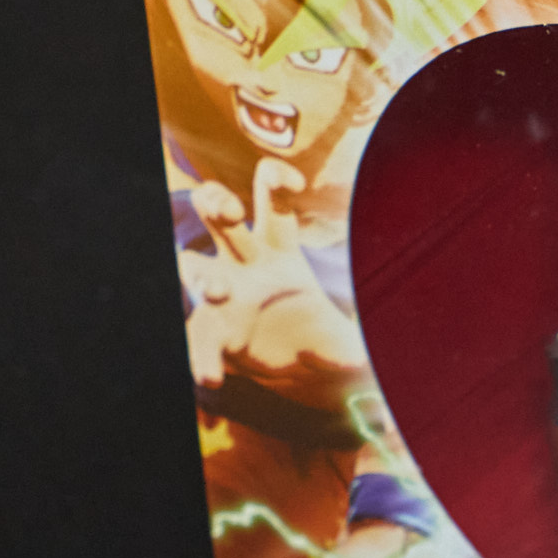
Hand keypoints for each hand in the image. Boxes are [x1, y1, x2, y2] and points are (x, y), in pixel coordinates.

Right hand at [181, 160, 366, 402]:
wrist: (291, 365)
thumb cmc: (313, 331)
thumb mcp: (335, 337)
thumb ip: (345, 347)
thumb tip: (364, 363)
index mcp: (278, 250)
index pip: (272, 204)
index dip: (275, 181)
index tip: (294, 180)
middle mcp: (243, 265)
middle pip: (224, 221)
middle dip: (218, 204)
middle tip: (229, 210)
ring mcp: (219, 293)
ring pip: (193, 266)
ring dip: (198, 274)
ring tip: (215, 291)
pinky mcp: (207, 330)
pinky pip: (196, 337)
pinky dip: (202, 356)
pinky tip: (212, 376)